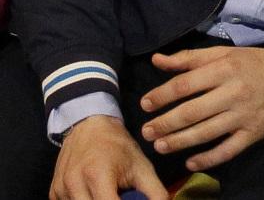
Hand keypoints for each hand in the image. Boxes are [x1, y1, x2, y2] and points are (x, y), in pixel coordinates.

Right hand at [51, 115, 167, 199]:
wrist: (88, 126)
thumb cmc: (118, 146)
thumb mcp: (141, 165)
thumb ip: (153, 190)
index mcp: (98, 175)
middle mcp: (74, 183)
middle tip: (121, 198)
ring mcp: (60, 189)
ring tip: (110, 194)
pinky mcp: (53, 193)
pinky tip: (94, 196)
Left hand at [138, 46, 263, 171]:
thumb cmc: (256, 63)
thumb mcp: (225, 54)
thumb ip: (190, 58)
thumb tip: (157, 60)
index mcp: (225, 69)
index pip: (185, 85)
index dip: (161, 96)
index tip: (145, 105)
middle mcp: (233, 92)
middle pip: (190, 112)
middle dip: (164, 124)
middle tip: (146, 132)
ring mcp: (243, 115)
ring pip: (205, 133)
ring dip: (178, 142)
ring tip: (160, 146)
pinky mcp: (253, 133)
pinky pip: (227, 150)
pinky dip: (207, 159)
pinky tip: (191, 162)